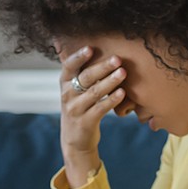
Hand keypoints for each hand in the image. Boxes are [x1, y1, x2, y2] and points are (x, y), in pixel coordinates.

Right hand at [59, 45, 126, 186]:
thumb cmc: (80, 109)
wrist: (75, 140)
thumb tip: (105, 53)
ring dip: (110, 81)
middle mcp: (67, 95)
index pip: (69, 66)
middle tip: (117, 59)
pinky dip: (112, 100)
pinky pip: (100, 108)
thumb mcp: (75, 92)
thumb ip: (84, 75)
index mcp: (64, 83)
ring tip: (123, 72)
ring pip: (94, 92)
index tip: (91, 48)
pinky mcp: (85, 122)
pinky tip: (122, 93)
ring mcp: (75, 109)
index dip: (79, 57)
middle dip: (102, 67)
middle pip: (86, 78)